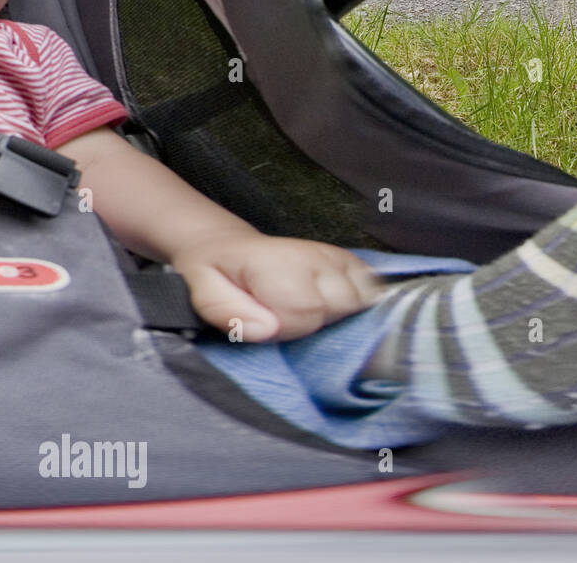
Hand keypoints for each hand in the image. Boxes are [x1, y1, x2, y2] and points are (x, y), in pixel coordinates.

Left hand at [173, 233, 385, 342]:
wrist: (229, 247)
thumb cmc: (216, 274)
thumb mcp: (205, 295)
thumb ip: (231, 313)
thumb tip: (269, 329)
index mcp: (278, 264)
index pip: (308, 310)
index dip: (290, 328)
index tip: (270, 325)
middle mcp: (314, 255)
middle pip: (343, 305)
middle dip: (320, 322)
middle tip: (291, 318)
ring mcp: (335, 255)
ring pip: (363, 296)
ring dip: (343, 313)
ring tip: (312, 312)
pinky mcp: (348, 259)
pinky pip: (372, 284)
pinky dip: (361, 298)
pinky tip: (335, 304)